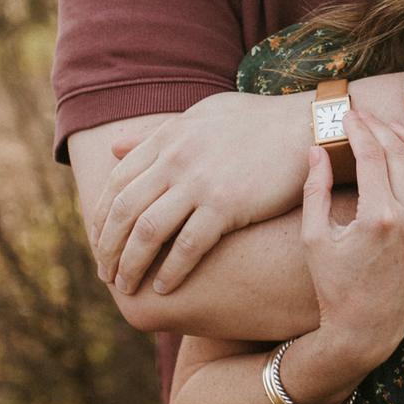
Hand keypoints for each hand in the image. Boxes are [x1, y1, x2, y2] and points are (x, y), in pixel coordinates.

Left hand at [93, 91, 306, 294]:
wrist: (305, 126)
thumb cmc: (258, 121)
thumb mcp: (201, 115)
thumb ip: (156, 133)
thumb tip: (114, 147)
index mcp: (167, 137)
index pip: (116, 182)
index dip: (99, 217)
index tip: (99, 242)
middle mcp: (176, 159)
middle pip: (123, 210)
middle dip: (107, 247)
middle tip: (105, 274)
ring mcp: (200, 182)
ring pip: (147, 231)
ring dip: (131, 264)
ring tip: (126, 286)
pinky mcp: (227, 204)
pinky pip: (188, 246)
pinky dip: (171, 271)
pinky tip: (164, 288)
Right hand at [301, 113, 403, 369]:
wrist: (367, 328)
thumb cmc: (334, 284)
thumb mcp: (314, 237)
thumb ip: (315, 189)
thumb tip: (316, 149)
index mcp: (378, 216)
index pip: (372, 153)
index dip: (358, 128)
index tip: (347, 115)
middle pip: (402, 152)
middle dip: (381, 127)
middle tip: (366, 117)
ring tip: (395, 131)